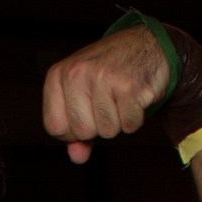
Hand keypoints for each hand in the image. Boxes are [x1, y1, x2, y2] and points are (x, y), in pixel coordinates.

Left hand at [43, 24, 171, 164]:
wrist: (147, 44)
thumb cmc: (109, 71)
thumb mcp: (82, 94)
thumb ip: (74, 129)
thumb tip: (77, 157)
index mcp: (59, 74)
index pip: (55, 127)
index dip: (73, 130)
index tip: (86, 112)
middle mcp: (77, 72)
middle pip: (82, 132)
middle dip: (98, 125)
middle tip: (108, 101)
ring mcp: (103, 77)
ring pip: (107, 131)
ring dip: (118, 121)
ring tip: (121, 96)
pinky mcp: (130, 86)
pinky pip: (129, 125)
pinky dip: (135, 117)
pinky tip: (135, 96)